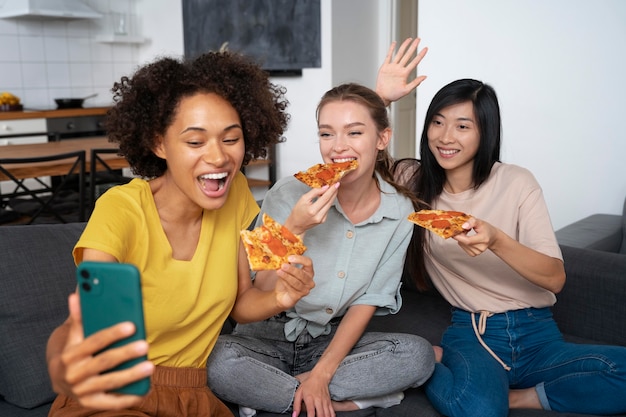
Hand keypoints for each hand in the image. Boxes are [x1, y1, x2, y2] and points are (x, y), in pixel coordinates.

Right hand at [48, 293, 153, 409]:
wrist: (60, 378)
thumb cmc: (75, 349)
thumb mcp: (74, 334)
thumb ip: (79, 316)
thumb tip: (77, 293)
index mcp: (71, 353)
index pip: (94, 341)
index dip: (112, 333)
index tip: (131, 326)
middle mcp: (74, 373)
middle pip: (104, 362)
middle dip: (126, 353)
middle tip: (145, 345)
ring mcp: (82, 390)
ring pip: (110, 382)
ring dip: (131, 375)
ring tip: (150, 366)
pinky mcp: (91, 404)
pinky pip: (112, 403)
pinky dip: (129, 397)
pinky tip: (146, 389)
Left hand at [274, 254, 314, 308]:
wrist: (281, 294)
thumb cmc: (286, 281)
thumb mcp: (286, 270)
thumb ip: (287, 263)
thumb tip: (283, 255)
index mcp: (308, 271)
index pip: (308, 263)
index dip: (300, 259)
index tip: (289, 257)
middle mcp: (309, 281)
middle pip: (302, 273)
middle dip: (292, 269)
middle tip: (283, 265)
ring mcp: (305, 289)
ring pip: (296, 282)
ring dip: (287, 276)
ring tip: (279, 271)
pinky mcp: (299, 296)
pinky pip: (292, 288)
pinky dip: (285, 283)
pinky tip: (281, 279)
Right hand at [285, 183, 339, 235]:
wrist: (296, 224)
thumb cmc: (298, 211)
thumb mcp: (303, 199)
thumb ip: (314, 192)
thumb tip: (325, 187)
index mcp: (312, 210)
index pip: (325, 198)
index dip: (332, 190)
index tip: (336, 184)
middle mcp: (318, 216)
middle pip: (330, 202)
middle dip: (334, 192)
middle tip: (336, 185)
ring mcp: (322, 219)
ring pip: (329, 205)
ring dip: (332, 197)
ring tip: (332, 189)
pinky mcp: (323, 220)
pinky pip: (327, 209)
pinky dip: (328, 202)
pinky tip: (326, 198)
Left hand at [293, 371, 334, 416]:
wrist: (320, 377)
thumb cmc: (308, 384)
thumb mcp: (299, 392)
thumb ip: (296, 405)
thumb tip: (294, 416)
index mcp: (310, 398)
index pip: (311, 412)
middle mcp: (318, 401)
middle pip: (321, 415)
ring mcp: (325, 402)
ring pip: (327, 415)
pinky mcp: (329, 402)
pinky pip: (332, 412)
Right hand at [375, 37, 427, 105]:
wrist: (382, 96)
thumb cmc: (394, 95)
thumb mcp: (406, 90)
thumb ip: (415, 83)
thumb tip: (425, 77)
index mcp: (405, 74)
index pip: (415, 62)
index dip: (420, 55)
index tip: (426, 48)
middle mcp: (399, 69)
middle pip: (408, 55)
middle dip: (413, 47)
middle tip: (419, 39)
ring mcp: (392, 67)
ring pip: (400, 53)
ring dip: (404, 46)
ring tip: (410, 39)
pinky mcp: (385, 67)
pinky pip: (389, 56)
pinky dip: (391, 49)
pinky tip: (394, 43)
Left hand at [453, 217, 499, 256]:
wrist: (492, 237)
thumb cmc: (486, 229)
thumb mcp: (480, 222)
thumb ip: (472, 222)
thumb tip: (463, 226)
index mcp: (484, 239)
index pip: (468, 241)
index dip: (459, 236)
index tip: (454, 230)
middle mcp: (481, 247)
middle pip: (464, 243)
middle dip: (460, 235)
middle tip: (462, 229)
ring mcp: (478, 252)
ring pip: (462, 245)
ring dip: (461, 238)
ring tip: (467, 233)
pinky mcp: (474, 254)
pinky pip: (463, 248)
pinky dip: (463, 242)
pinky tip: (467, 238)